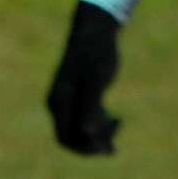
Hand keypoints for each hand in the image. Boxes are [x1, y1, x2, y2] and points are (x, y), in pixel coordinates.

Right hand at [46, 2, 123, 155]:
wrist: (96, 31)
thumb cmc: (95, 55)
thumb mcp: (95, 83)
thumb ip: (90, 109)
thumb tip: (87, 134)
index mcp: (58, 103)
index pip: (65, 138)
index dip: (85, 147)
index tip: (106, 145)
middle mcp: (60, 104)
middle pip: (72, 137)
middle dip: (93, 142)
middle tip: (115, 138)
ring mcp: (69, 99)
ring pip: (81, 129)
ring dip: (99, 134)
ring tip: (119, 124)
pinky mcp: (80, 94)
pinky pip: (87, 118)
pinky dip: (101, 124)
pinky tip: (117, 120)